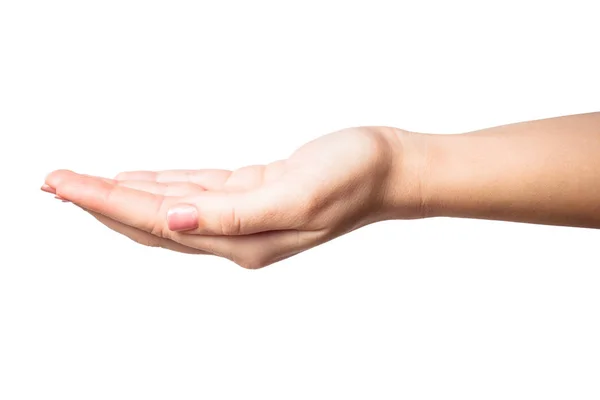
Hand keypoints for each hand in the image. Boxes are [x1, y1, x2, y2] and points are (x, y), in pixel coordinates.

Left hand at [42, 127, 423, 267]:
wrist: (387, 169)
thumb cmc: (351, 178)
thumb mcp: (295, 194)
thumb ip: (233, 215)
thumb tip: (173, 222)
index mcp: (242, 240)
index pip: (157, 222)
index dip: (105, 202)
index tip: (62, 184)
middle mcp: (235, 235)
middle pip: (152, 220)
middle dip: (100, 202)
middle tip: (53, 181)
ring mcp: (242, 216)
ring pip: (168, 207)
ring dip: (124, 195)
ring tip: (82, 183)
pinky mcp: (251, 194)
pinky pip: (194, 193)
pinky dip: (161, 186)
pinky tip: (140, 181)